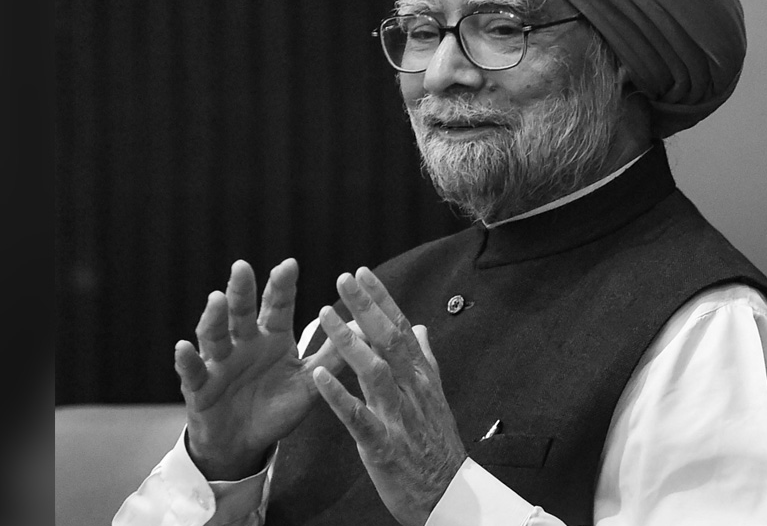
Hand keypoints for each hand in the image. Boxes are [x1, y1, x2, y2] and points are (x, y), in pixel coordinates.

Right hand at [174, 258, 344, 480]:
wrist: (244, 443)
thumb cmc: (276, 407)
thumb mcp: (308, 383)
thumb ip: (332, 358)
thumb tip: (366, 330)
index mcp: (272, 337)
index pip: (278, 306)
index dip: (282, 286)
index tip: (290, 264)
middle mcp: (244, 342)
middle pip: (242, 311)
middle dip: (243, 289)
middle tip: (243, 266)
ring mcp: (219, 362)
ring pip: (215, 334)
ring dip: (214, 317)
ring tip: (216, 298)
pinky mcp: (199, 385)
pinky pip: (191, 370)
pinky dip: (186, 359)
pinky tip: (183, 346)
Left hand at [312, 267, 466, 525]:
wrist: (447, 494)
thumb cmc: (435, 444)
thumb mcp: (434, 396)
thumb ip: (424, 358)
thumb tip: (420, 326)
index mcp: (420, 376)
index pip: (401, 327)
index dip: (381, 299)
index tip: (362, 272)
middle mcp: (412, 390)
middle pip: (389, 339)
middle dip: (366, 308)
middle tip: (343, 278)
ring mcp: (399, 417)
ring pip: (375, 371)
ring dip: (349, 342)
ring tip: (324, 316)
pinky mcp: (384, 445)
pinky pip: (359, 417)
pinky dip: (338, 396)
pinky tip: (318, 376)